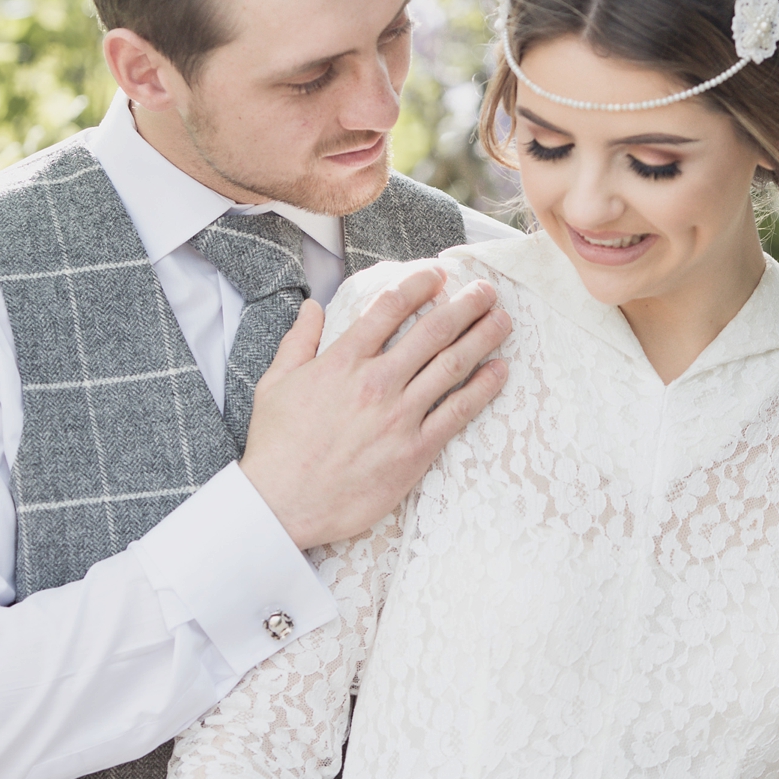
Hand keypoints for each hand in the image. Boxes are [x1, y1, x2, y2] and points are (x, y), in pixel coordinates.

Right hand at [241, 264, 510, 550]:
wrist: (283, 504)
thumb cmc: (276, 447)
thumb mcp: (275, 384)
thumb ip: (298, 341)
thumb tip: (312, 306)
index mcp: (342, 361)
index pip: (389, 307)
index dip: (418, 284)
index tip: (437, 274)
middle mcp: (376, 382)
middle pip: (432, 331)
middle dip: (465, 305)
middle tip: (486, 290)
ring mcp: (399, 416)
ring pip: (452, 365)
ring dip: (483, 337)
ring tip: (503, 319)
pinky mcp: (415, 450)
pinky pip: (457, 412)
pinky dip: (483, 388)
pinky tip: (500, 370)